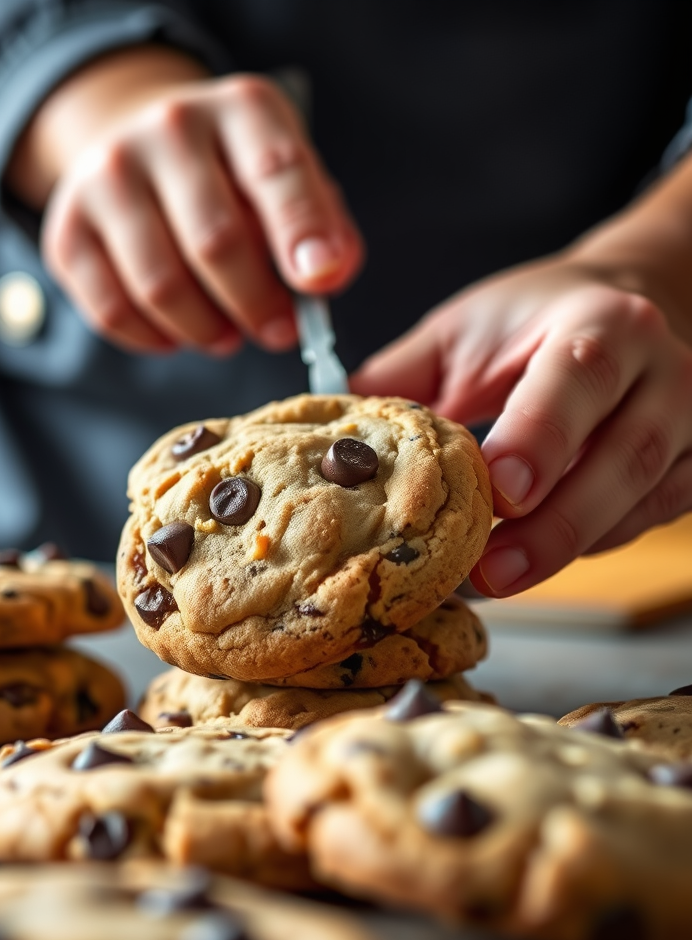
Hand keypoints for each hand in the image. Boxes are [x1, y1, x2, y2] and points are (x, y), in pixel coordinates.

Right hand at [10, 48, 362, 355]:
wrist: (138, 150)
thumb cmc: (232, 179)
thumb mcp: (290, 179)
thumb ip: (321, 225)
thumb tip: (326, 277)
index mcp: (240, 109)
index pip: (275, 169)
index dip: (301, 232)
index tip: (317, 284)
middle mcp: (167, 130)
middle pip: (215, 240)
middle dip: (255, 303)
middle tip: (276, 332)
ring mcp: (106, 177)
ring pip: (160, 286)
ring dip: (204, 330)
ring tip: (226, 335)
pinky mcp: (67, 231)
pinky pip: (112, 311)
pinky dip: (154, 339)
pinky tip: (177, 333)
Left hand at [350, 258, 691, 596]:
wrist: (625, 308)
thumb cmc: (533, 322)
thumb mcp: (463, 331)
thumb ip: (402, 377)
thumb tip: (336, 433)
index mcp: (600, 323)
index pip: (579, 378)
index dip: (541, 437)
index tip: (501, 489)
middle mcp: (660, 372)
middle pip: (625, 455)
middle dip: (556, 523)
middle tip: (491, 571)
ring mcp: (690, 422)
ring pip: (641, 499)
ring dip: (568, 546)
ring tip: (497, 578)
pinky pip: (646, 519)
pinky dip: (589, 544)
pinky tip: (536, 557)